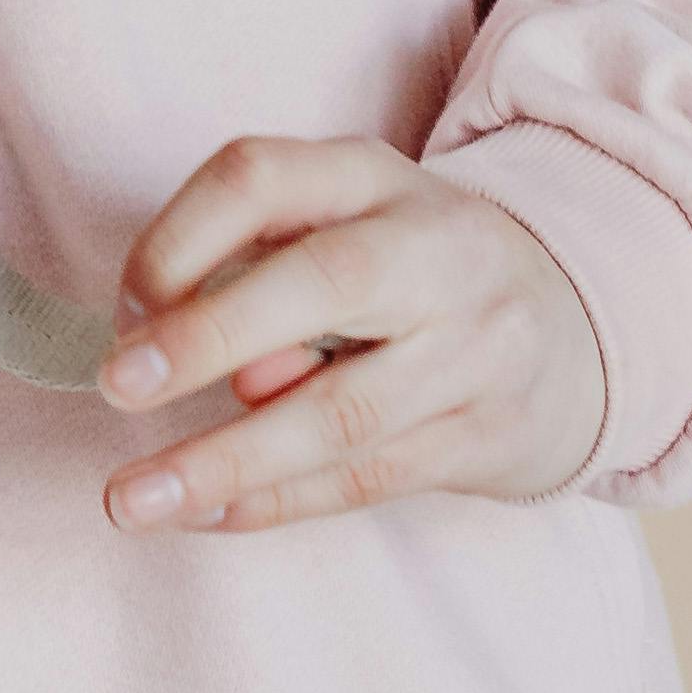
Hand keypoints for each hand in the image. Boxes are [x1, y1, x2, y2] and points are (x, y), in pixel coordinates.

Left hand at [94, 138, 611, 531]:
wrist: (573, 330)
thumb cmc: (408, 270)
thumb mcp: (343, 222)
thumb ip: (258, 263)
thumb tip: (178, 345)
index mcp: (375, 177)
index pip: (262, 176)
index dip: (177, 236)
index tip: (122, 307)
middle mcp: (437, 250)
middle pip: (328, 280)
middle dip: (212, 335)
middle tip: (118, 386)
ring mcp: (476, 348)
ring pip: (345, 411)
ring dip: (227, 462)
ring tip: (132, 499)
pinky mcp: (488, 436)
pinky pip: (368, 478)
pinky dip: (279, 502)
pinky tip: (209, 516)